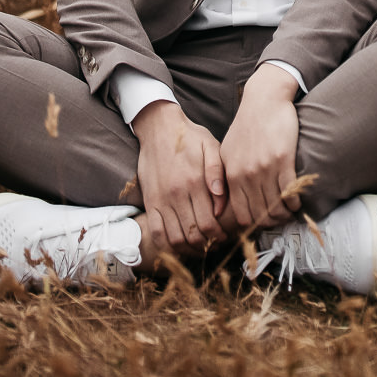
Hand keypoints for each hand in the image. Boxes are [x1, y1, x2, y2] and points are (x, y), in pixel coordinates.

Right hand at [132, 102, 228, 255]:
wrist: (158, 127)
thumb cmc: (189, 137)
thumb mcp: (210, 146)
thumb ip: (217, 173)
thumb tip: (221, 201)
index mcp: (194, 182)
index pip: (208, 223)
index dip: (219, 236)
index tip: (226, 236)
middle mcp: (177, 194)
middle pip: (193, 235)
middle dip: (207, 244)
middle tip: (215, 244)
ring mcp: (161, 200)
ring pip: (175, 238)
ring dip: (189, 249)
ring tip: (199, 246)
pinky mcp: (150, 202)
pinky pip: (156, 232)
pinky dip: (167, 245)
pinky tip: (178, 244)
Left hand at [218, 65, 301, 231]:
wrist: (264, 99)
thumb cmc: (247, 125)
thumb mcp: (226, 151)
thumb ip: (223, 177)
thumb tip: (221, 206)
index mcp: (231, 174)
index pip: (241, 214)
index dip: (254, 224)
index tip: (263, 222)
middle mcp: (246, 174)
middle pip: (260, 214)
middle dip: (272, 222)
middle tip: (279, 220)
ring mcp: (264, 168)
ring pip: (276, 206)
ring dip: (285, 214)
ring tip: (289, 211)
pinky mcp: (282, 159)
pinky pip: (289, 192)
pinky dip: (294, 202)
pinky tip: (296, 201)